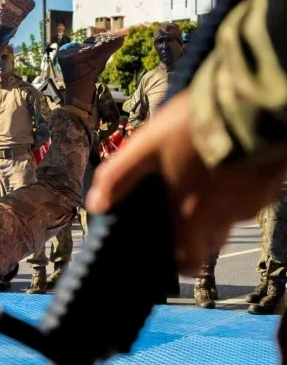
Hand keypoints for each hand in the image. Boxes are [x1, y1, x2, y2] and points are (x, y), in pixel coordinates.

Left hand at [87, 90, 286, 274]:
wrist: (253, 100)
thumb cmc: (195, 126)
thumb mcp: (145, 147)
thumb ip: (118, 177)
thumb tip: (96, 204)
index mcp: (193, 217)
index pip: (189, 263)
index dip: (179, 264)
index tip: (169, 253)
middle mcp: (227, 217)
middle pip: (212, 242)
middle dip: (196, 234)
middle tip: (182, 208)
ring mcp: (254, 201)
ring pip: (232, 217)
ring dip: (218, 206)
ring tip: (202, 177)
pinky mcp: (272, 182)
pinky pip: (253, 194)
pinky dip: (238, 187)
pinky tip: (226, 162)